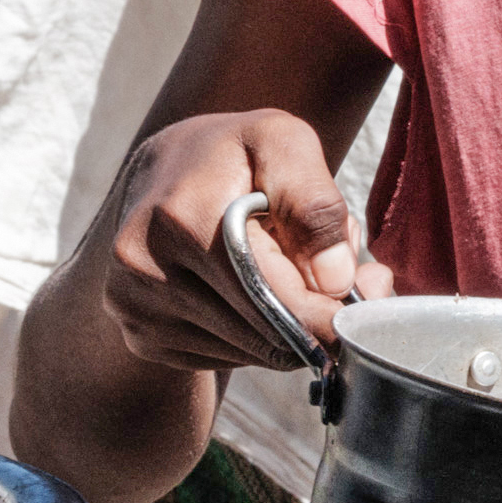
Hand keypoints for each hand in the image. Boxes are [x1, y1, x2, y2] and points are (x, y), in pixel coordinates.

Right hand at [70, 111, 372, 384]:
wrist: (161, 170)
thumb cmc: (233, 154)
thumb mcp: (283, 143)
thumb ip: (317, 205)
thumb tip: (336, 281)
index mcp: (182, 219)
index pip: (276, 296)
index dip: (332, 308)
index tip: (366, 296)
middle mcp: (146, 269)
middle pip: (268, 332)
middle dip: (316, 315)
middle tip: (336, 283)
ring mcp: (136, 308)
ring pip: (255, 352)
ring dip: (289, 327)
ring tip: (284, 276)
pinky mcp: (142, 336)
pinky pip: (229, 358)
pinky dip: (257, 336)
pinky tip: (250, 294)